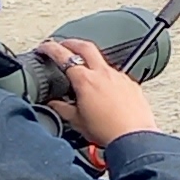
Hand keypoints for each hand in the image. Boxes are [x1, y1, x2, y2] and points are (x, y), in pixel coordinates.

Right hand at [35, 36, 157, 145]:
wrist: (134, 138)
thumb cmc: (108, 131)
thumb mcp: (76, 121)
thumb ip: (61, 108)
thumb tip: (54, 103)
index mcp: (85, 80)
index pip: (63, 56)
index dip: (50, 48)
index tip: (44, 47)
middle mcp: (103, 74)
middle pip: (86, 46)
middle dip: (71, 42)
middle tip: (63, 44)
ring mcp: (119, 77)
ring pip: (102, 60)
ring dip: (90, 60)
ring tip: (83, 69)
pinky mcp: (131, 84)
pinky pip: (116, 74)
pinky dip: (106, 76)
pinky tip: (103, 87)